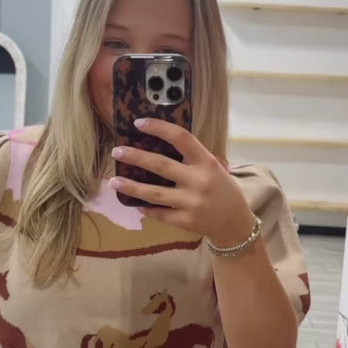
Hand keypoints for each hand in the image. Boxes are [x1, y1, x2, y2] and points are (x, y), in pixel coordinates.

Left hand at [110, 118, 255, 246]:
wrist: (234, 223)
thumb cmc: (223, 190)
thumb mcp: (214, 168)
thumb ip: (192, 158)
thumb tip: (157, 144)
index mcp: (207, 162)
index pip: (181, 138)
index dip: (159, 128)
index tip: (139, 123)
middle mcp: (199, 181)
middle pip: (161, 165)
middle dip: (136, 157)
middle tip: (117, 151)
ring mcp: (191, 203)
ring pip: (154, 193)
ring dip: (131, 187)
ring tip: (113, 181)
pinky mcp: (185, 221)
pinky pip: (159, 213)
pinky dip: (145, 208)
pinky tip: (135, 203)